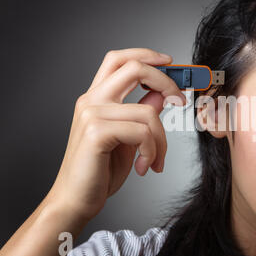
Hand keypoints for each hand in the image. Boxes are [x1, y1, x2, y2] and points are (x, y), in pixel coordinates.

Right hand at [47, 48, 186, 220]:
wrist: (75, 200)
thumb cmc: (100, 170)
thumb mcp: (128, 138)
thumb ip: (142, 113)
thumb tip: (163, 95)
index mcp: (96, 98)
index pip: (119, 59)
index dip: (146, 55)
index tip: (170, 63)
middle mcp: (91, 100)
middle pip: (134, 68)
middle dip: (166, 80)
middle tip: (180, 100)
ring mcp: (92, 114)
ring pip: (148, 112)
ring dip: (161, 140)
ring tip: (155, 160)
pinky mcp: (96, 133)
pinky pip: (142, 133)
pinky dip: (152, 151)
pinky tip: (144, 167)